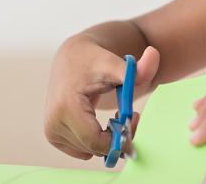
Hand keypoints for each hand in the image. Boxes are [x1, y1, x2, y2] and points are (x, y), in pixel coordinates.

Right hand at [42, 39, 159, 159]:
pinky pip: (82, 150)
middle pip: (94, 148)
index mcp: (66, 107)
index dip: (119, 138)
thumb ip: (136, 68)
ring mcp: (50, 131)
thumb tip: (154, 54)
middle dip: (117, 137)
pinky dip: (96, 141)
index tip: (134, 118)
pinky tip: (100, 122)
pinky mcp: (52, 135)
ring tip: (116, 116)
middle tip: (130, 116)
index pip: (95, 141)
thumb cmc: (93, 61)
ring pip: (89, 151)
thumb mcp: (115, 63)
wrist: (70, 59)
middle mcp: (53, 122)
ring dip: (107, 140)